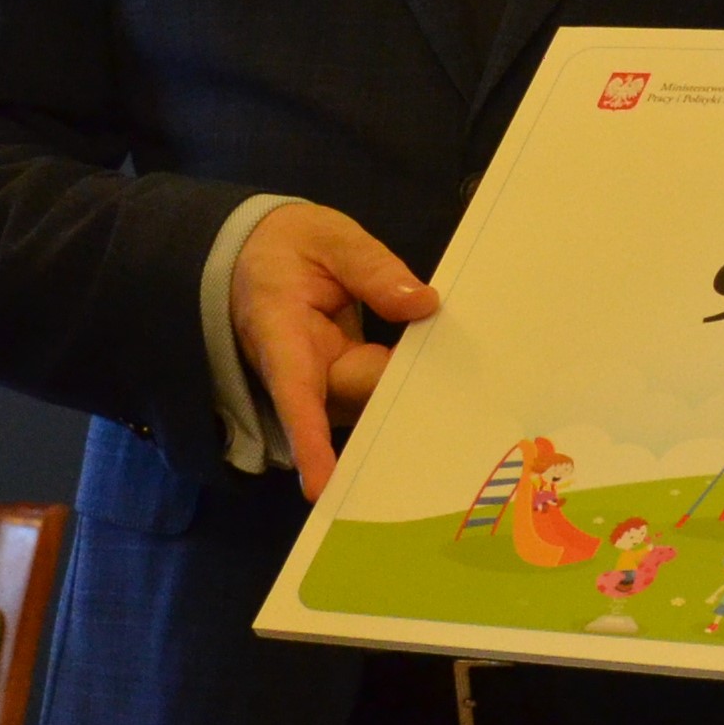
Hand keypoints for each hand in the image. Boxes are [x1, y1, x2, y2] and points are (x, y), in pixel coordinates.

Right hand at [231, 201, 439, 500]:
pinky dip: (408, 393)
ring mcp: (319, 386)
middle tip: (462, 392)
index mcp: (279, 333)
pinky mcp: (340, 387)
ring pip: (368, 406)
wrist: (257, 255)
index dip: (309, 441)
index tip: (321, 486)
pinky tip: (451, 386)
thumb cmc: (286, 247)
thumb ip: (372, 268)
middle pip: (350, 401)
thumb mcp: (327, 238)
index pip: (294, 392)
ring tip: (466, 390)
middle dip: (399, 401)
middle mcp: (296, 372)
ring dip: (409, 400)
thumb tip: (422, 304)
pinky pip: (376, 399)